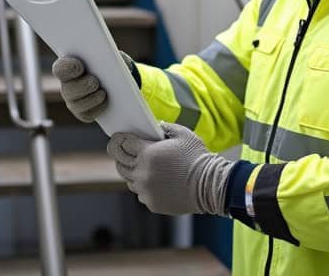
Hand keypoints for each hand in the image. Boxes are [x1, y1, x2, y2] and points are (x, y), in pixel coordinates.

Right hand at [51, 52, 135, 122]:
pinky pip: (87, 114)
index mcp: (69, 68)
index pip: (60, 69)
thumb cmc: (112, 65)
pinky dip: (98, 108)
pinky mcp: (84, 114)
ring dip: (90, 99)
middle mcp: (67, 86)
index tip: (79, 66)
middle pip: (68, 89)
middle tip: (94, 82)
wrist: (119, 84)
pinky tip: (106, 101)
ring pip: (76, 104)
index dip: (67, 68)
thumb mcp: (112, 57)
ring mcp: (74, 102)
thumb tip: (112, 58)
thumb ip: (108, 55)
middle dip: (82, 86)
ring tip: (103, 93)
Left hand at [108, 122, 233, 216]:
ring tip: (142, 166)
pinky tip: (156, 181)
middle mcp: (142, 173)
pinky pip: (141, 193)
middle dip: (120, 155)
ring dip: (132, 172)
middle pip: (120, 163)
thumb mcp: (184, 134)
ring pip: (129, 180)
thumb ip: (166, 127)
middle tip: (123, 151)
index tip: (118, 137)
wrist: (210, 186)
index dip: (120, 139)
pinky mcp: (152, 203)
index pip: (123, 144)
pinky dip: (145, 187)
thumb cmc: (198, 158)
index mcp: (147, 154)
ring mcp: (146, 190)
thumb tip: (156, 126)